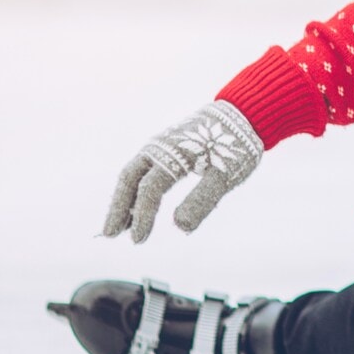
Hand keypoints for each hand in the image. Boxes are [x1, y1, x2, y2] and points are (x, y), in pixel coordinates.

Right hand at [102, 101, 262, 242]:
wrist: (245, 114)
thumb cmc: (236, 146)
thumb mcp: (224, 175)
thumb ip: (202, 200)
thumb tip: (179, 227)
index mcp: (174, 153)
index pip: (150, 189)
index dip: (142, 216)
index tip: (138, 240)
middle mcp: (161, 146)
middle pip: (129, 178)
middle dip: (118, 207)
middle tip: (108, 235)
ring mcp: (161, 144)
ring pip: (133, 172)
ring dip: (123, 199)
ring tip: (117, 227)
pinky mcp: (167, 146)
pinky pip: (143, 168)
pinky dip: (135, 188)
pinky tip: (136, 205)